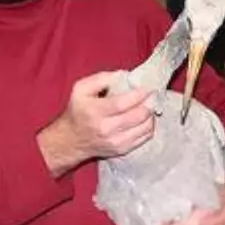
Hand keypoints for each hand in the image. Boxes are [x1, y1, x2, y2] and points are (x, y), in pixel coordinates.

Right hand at [38, 71, 154, 176]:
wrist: (71, 140)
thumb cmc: (77, 111)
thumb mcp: (80, 89)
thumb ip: (101, 78)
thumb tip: (124, 75)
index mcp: (95, 111)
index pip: (123, 103)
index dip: (139, 94)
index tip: (148, 87)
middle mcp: (106, 129)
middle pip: (137, 116)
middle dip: (149, 103)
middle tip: (153, 95)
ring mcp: (115, 142)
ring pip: (144, 128)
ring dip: (151, 115)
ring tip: (149, 106)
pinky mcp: (121, 150)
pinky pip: (144, 138)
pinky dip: (148, 126)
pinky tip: (145, 119)